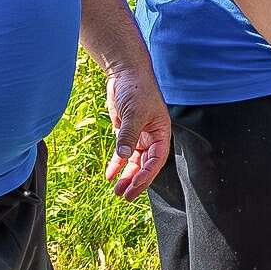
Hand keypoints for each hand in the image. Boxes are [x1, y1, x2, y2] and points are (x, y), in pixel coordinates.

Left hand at [104, 64, 171, 199]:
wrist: (125, 72)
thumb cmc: (136, 89)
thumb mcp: (134, 112)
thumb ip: (128, 134)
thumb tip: (124, 155)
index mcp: (161, 132)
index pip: (157, 159)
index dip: (147, 174)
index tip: (135, 184)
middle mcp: (152, 137)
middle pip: (145, 165)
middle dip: (136, 181)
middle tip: (125, 197)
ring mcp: (138, 136)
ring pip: (134, 162)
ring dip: (126, 176)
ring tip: (116, 191)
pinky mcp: (125, 133)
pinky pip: (122, 154)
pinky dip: (116, 164)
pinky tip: (109, 176)